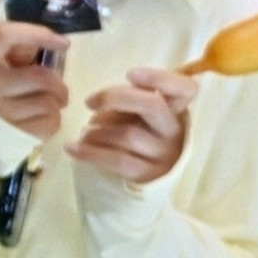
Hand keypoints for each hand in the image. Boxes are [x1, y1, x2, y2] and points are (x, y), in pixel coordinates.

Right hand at [0, 19, 69, 141]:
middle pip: (41, 77)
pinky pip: (51, 123)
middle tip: (56, 88)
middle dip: (57, 82)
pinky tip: (39, 119)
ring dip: (55, 102)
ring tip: (45, 104)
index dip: (38, 34)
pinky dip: (52, 119)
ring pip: (50, 103)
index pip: (4, 35)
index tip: (63, 44)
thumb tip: (48, 45)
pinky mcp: (14, 135)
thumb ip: (14, 50)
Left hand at [66, 63, 197, 188]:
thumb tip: (104, 99)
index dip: (160, 78)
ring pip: (127, 134)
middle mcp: (175, 131)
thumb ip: (132, 101)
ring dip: (97, 131)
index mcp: (177, 110)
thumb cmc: (138, 138)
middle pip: (152, 105)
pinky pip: (117, 160)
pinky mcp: (148, 175)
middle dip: (115, 97)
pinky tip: (72, 148)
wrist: (145, 183)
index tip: (130, 74)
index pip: (186, 89)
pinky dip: (89, 152)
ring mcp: (164, 154)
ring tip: (85, 133)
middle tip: (89, 102)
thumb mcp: (141, 116)